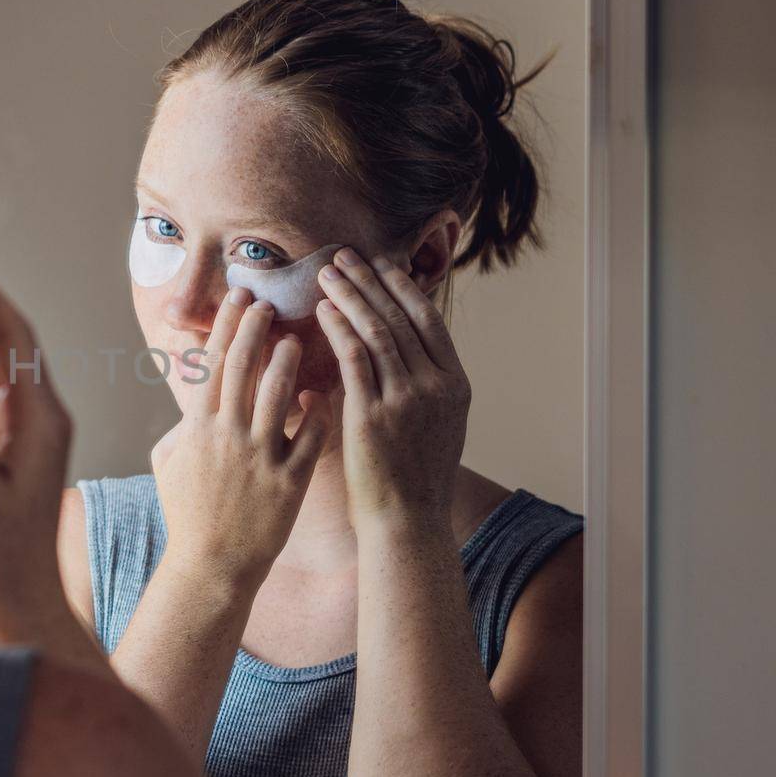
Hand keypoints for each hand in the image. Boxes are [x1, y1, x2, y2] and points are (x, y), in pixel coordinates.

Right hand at [152, 288, 333, 587]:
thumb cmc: (187, 517)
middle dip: (255, 329)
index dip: (226, 326)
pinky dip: (317, 413)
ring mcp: (258, 458)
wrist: (211, 567)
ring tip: (298, 339)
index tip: (238, 297)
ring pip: (277, 395)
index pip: (212, 363)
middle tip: (269, 302)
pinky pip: (308, 438)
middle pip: (242, 368)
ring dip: (288, 361)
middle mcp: (227, 436)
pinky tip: (325, 394)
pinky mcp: (288, 482)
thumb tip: (189, 401)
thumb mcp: (167, 465)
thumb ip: (179, 428)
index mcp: (196, 428)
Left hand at [314, 247, 470, 534]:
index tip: (381, 264)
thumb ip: (423, 387)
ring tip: (327, 272)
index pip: (428, 320)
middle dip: (370, 281)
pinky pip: (354, 358)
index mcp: (454, 385)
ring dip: (349, 296)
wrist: (406, 522)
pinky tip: (322, 311)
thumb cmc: (413, 478)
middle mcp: (436, 386)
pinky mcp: (374, 415)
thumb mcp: (436, 426)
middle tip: (344, 255)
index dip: (402, 287)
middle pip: (400, 317)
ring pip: (377, 330)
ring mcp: (407, 399)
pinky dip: (338, 328)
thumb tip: (402, 352)